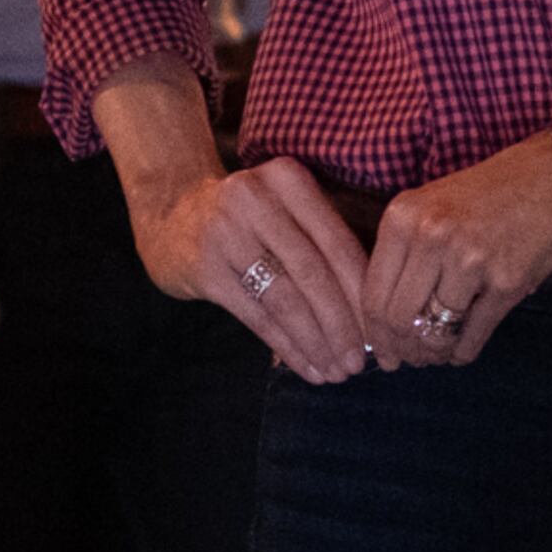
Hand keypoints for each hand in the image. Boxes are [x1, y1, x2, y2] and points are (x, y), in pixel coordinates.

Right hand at [130, 158, 371, 384]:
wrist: (171, 213)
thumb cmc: (249, 219)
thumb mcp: (284, 208)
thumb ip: (322, 242)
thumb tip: (371, 312)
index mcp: (288, 179)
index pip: (337, 242)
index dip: (362, 293)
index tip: (381, 332)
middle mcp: (255, 198)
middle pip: (313, 272)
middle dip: (342, 324)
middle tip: (358, 362)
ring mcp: (225, 232)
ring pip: (285, 298)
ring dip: (316, 342)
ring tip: (335, 372)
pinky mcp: (204, 268)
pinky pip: (256, 316)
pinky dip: (286, 347)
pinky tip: (306, 367)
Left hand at [358, 125, 551, 368]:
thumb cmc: (492, 191)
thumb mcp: (433, 204)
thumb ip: (406, 251)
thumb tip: (386, 315)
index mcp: (404, 217)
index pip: (374, 294)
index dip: (376, 335)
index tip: (381, 353)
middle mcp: (431, 237)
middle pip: (399, 319)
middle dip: (402, 349)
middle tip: (410, 360)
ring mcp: (470, 260)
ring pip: (435, 332)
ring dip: (434, 353)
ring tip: (437, 354)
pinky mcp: (507, 282)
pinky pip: (473, 334)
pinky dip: (464, 352)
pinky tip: (462, 351)